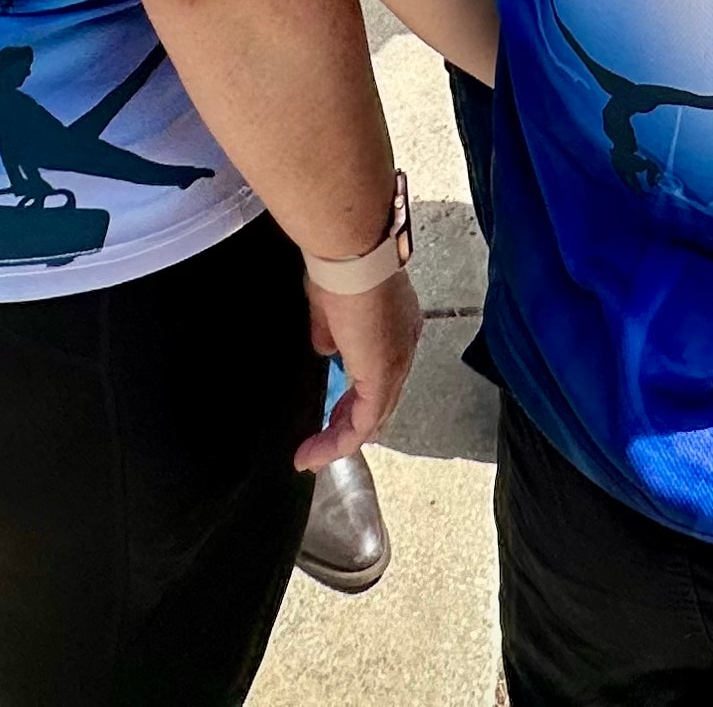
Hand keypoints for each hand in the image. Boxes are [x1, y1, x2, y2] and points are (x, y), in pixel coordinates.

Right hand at [299, 269, 421, 469]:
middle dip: (345, 428)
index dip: (354, 397)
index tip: (329, 414)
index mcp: (396, 327)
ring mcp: (396, 365)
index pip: (379, 375)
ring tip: (309, 458)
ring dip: (336, 441)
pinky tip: (311, 454)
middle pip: (378, 402)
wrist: (352, 254)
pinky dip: (336, 444)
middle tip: (317, 447)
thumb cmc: (340, 267)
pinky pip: (361, 425)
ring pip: (370, 420)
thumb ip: (329, 332)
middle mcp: (403, 349)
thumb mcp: (329, 304)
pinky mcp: (382, 378)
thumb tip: (324, 351)